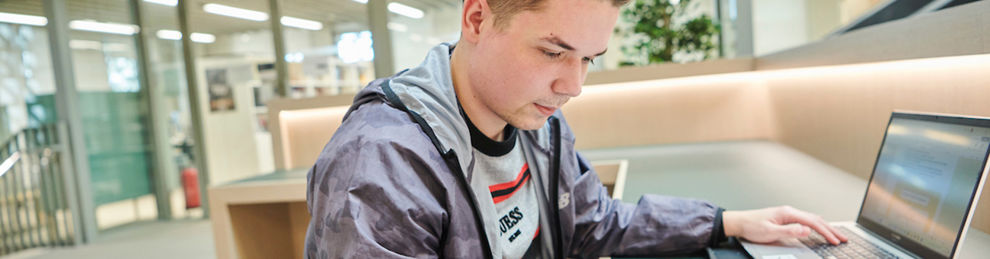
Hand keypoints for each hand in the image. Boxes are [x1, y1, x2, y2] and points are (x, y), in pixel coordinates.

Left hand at [722, 206, 848, 244]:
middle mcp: (789, 211)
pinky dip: (816, 225)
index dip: (826, 232)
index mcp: (788, 213)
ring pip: (812, 219)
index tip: (836, 241)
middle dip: (831, 230)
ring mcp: (787, 214)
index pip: (812, 222)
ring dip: (825, 227)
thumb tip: (806, 230)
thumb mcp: (770, 232)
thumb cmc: (751, 226)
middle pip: (815, 219)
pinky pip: (806, 220)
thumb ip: (789, 231)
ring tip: (836, 235)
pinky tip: (819, 228)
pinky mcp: (785, 218)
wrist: (738, 222)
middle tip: (843, 239)